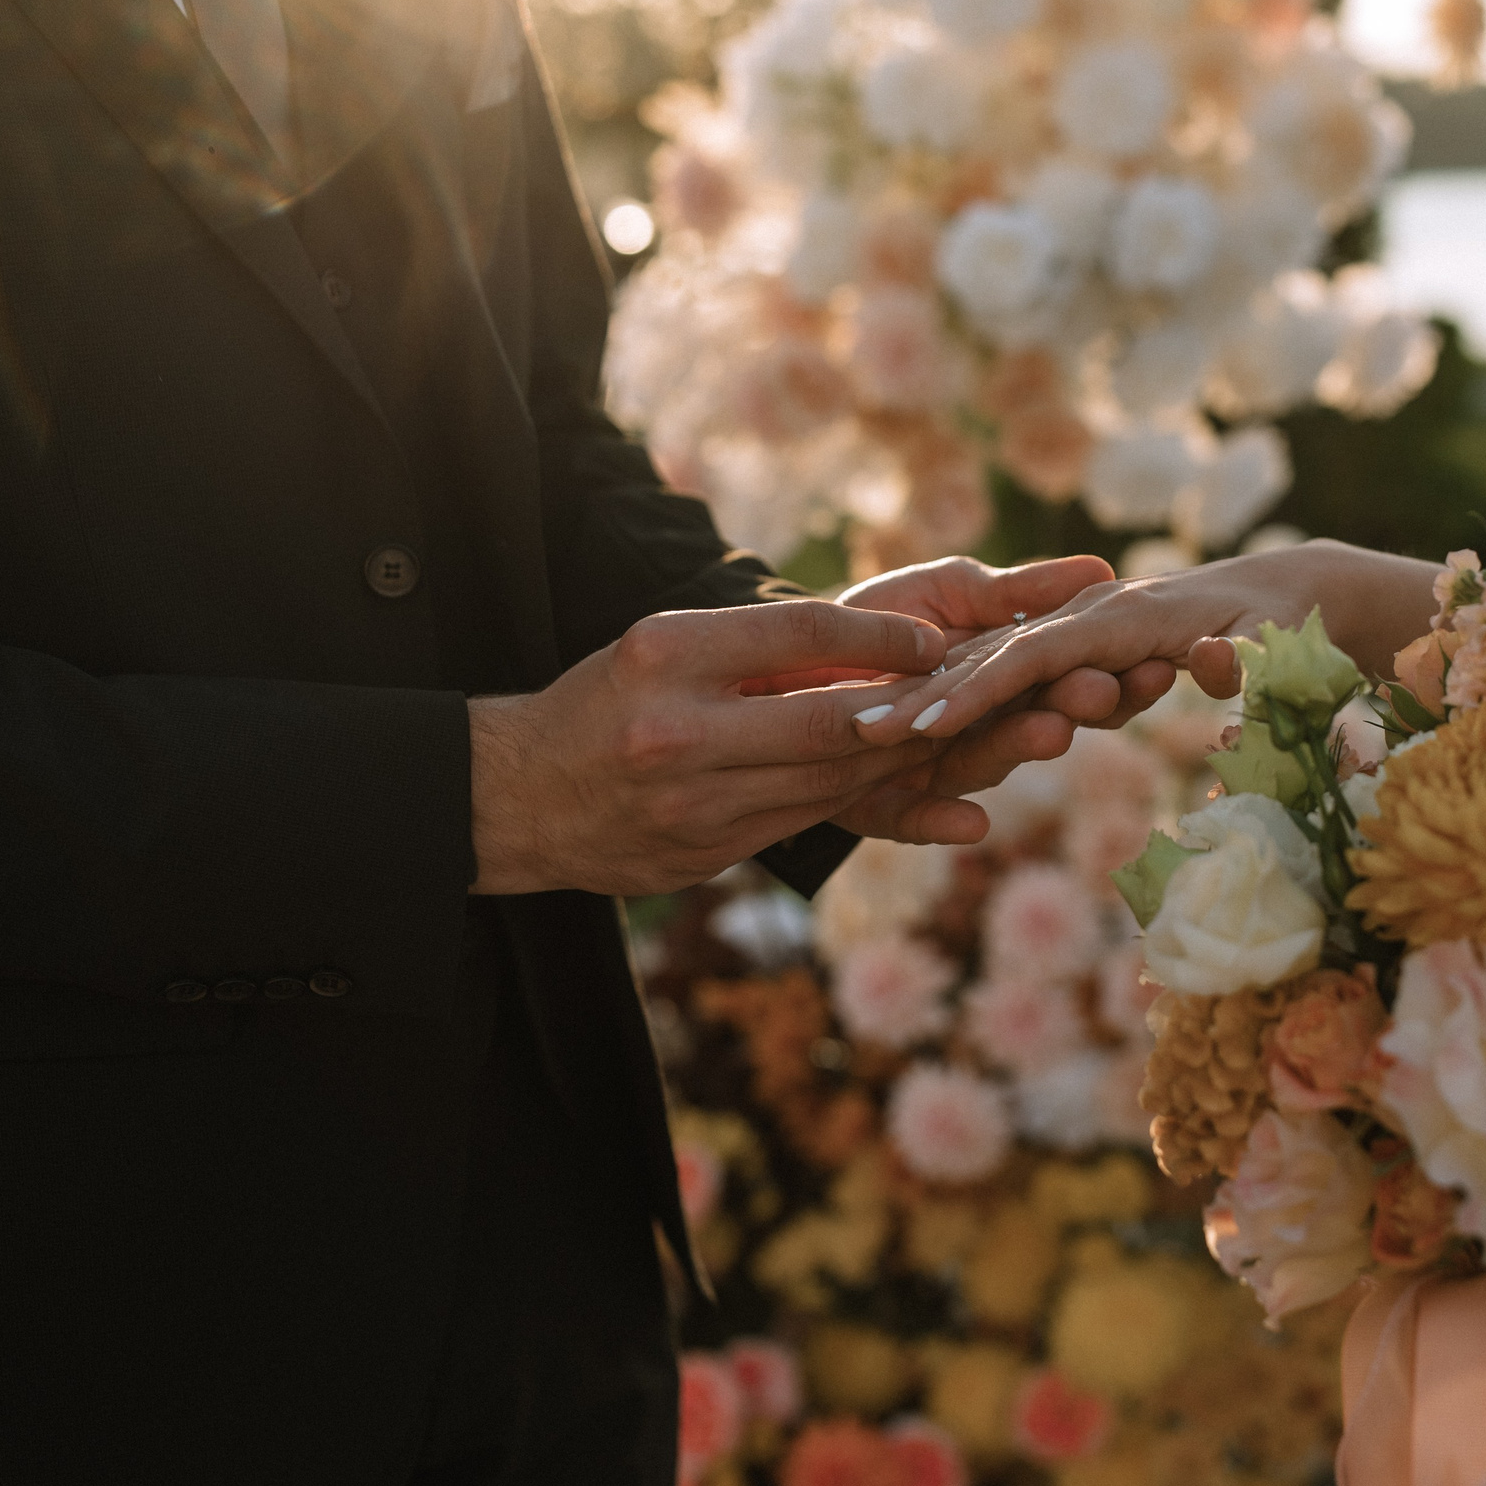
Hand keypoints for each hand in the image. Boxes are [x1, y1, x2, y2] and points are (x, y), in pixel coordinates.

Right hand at [467, 599, 948, 895]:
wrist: (517, 798)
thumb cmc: (603, 703)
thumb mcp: (659, 647)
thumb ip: (752, 649)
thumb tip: (869, 646)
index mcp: (665, 655)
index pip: (802, 632)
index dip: (881, 638)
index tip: (933, 641)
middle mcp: (679, 730)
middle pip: (831, 718)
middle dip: (909, 709)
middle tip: (967, 694)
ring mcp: (693, 803)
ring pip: (829, 778)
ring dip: (895, 758)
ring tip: (947, 735)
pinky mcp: (707, 853)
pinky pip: (805, 819)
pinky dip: (852, 794)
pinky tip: (887, 777)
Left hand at [825, 554, 1181, 843]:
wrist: (779, 666)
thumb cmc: (874, 616)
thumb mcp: (954, 590)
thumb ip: (1019, 593)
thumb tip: (1095, 568)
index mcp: (1002, 678)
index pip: (1061, 680)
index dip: (1103, 677)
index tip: (1156, 666)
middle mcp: (978, 728)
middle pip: (1033, 719)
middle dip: (1073, 706)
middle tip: (1108, 690)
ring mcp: (934, 769)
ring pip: (984, 762)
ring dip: (1020, 747)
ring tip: (1052, 731)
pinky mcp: (885, 807)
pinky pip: (915, 819)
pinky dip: (942, 821)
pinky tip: (973, 825)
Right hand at [852, 540, 1443, 748]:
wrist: (1288, 592)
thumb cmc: (1286, 623)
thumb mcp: (1278, 640)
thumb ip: (1245, 658)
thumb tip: (1213, 663)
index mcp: (1128, 617)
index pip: (1038, 656)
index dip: (979, 692)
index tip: (924, 726)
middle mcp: (1091, 617)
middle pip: (997, 654)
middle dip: (930, 693)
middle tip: (863, 733)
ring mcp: (1079, 623)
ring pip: (994, 658)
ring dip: (935, 694)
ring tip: (867, 730)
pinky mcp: (1075, 636)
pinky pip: (1010, 663)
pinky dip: (960, 690)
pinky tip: (910, 723)